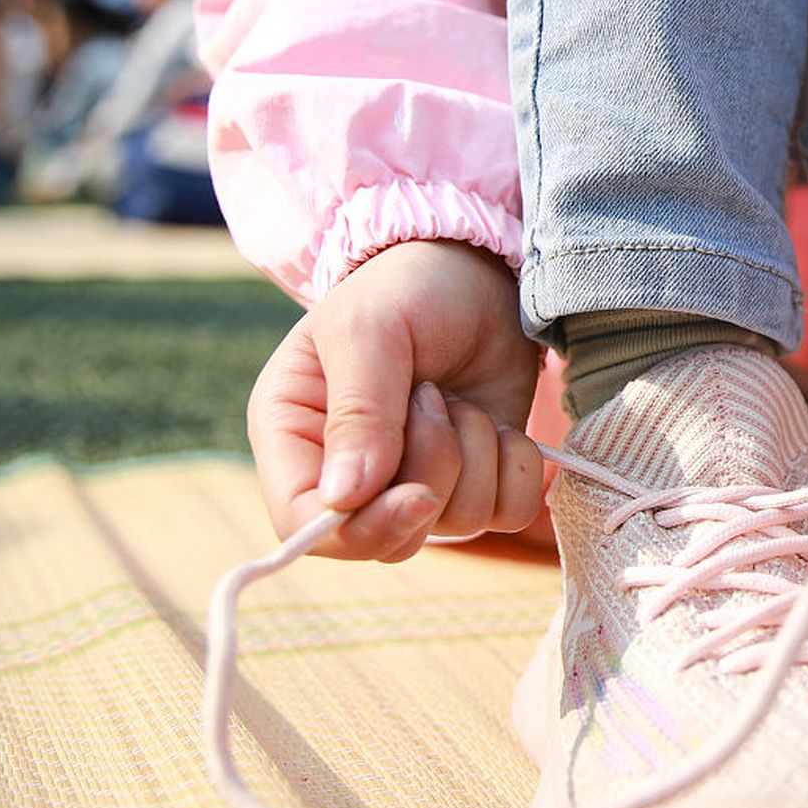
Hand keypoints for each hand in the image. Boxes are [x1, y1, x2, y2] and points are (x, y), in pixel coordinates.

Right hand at [249, 240, 543, 560]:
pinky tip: (497, 421)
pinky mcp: (475, 480)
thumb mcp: (369, 330)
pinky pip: (506, 513)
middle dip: (431, 473)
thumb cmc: (407, 288)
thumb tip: (344, 498)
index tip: (416, 498)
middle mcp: (349, 473)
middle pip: (388, 538)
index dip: (360, 529)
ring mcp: (415, 482)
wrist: (478, 270)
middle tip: (433, 398)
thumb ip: (358, 412)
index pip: (305, 525)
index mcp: (294, 436)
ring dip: (474, 454)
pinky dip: (514, 466)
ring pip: (457, 525)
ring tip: (456, 396)